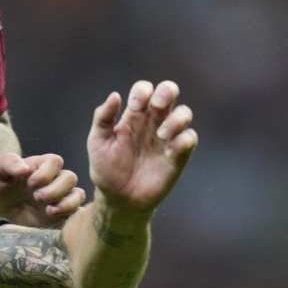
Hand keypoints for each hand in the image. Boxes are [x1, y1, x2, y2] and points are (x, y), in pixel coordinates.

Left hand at [0, 152, 85, 226]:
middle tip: (37, 198)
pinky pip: (77, 212)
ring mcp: (58, 197)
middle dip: (55, 189)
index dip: (46, 172)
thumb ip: (8, 162)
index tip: (29, 182)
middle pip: (70, 177)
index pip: (55, 161)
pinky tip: (54, 217)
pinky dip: (72, 214)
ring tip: (48, 211)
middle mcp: (53, 179)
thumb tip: (25, 168)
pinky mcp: (60, 214)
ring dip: (66, 203)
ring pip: (78, 194)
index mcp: (39, 165)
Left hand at [87, 80, 197, 214]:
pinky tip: (169, 150)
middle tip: (156, 105)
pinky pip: (190, 138)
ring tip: (160, 134)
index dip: (142, 91)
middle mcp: (153, 122)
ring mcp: (167, 138)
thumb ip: (103, 117)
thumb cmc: (106, 167)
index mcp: (133, 115)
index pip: (144, 90)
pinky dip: (184, 139)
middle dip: (166, 91)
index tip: (134, 106)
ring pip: (184, 113)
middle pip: (169, 93)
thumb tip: (115, 95)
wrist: (118, 197)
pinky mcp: (178, 156)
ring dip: (176, 117)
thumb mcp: (97, 141)